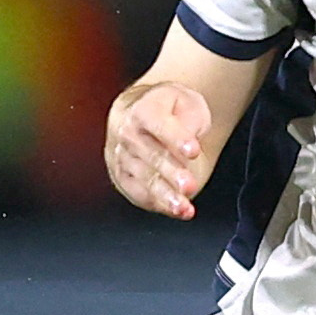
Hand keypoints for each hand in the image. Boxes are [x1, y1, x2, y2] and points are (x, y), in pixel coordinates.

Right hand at [106, 79, 213, 218]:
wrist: (145, 118)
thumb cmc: (170, 112)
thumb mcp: (187, 104)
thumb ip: (190, 120)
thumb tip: (189, 138)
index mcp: (143, 109)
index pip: (159, 124)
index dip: (176, 138)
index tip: (193, 150)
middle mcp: (127, 133)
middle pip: (151, 155)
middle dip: (171, 172)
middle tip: (189, 185)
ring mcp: (122, 157)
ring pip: (145, 179)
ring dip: (165, 195)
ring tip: (183, 206)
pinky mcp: (123, 178)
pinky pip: (140, 194)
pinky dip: (161, 205)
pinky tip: (179, 210)